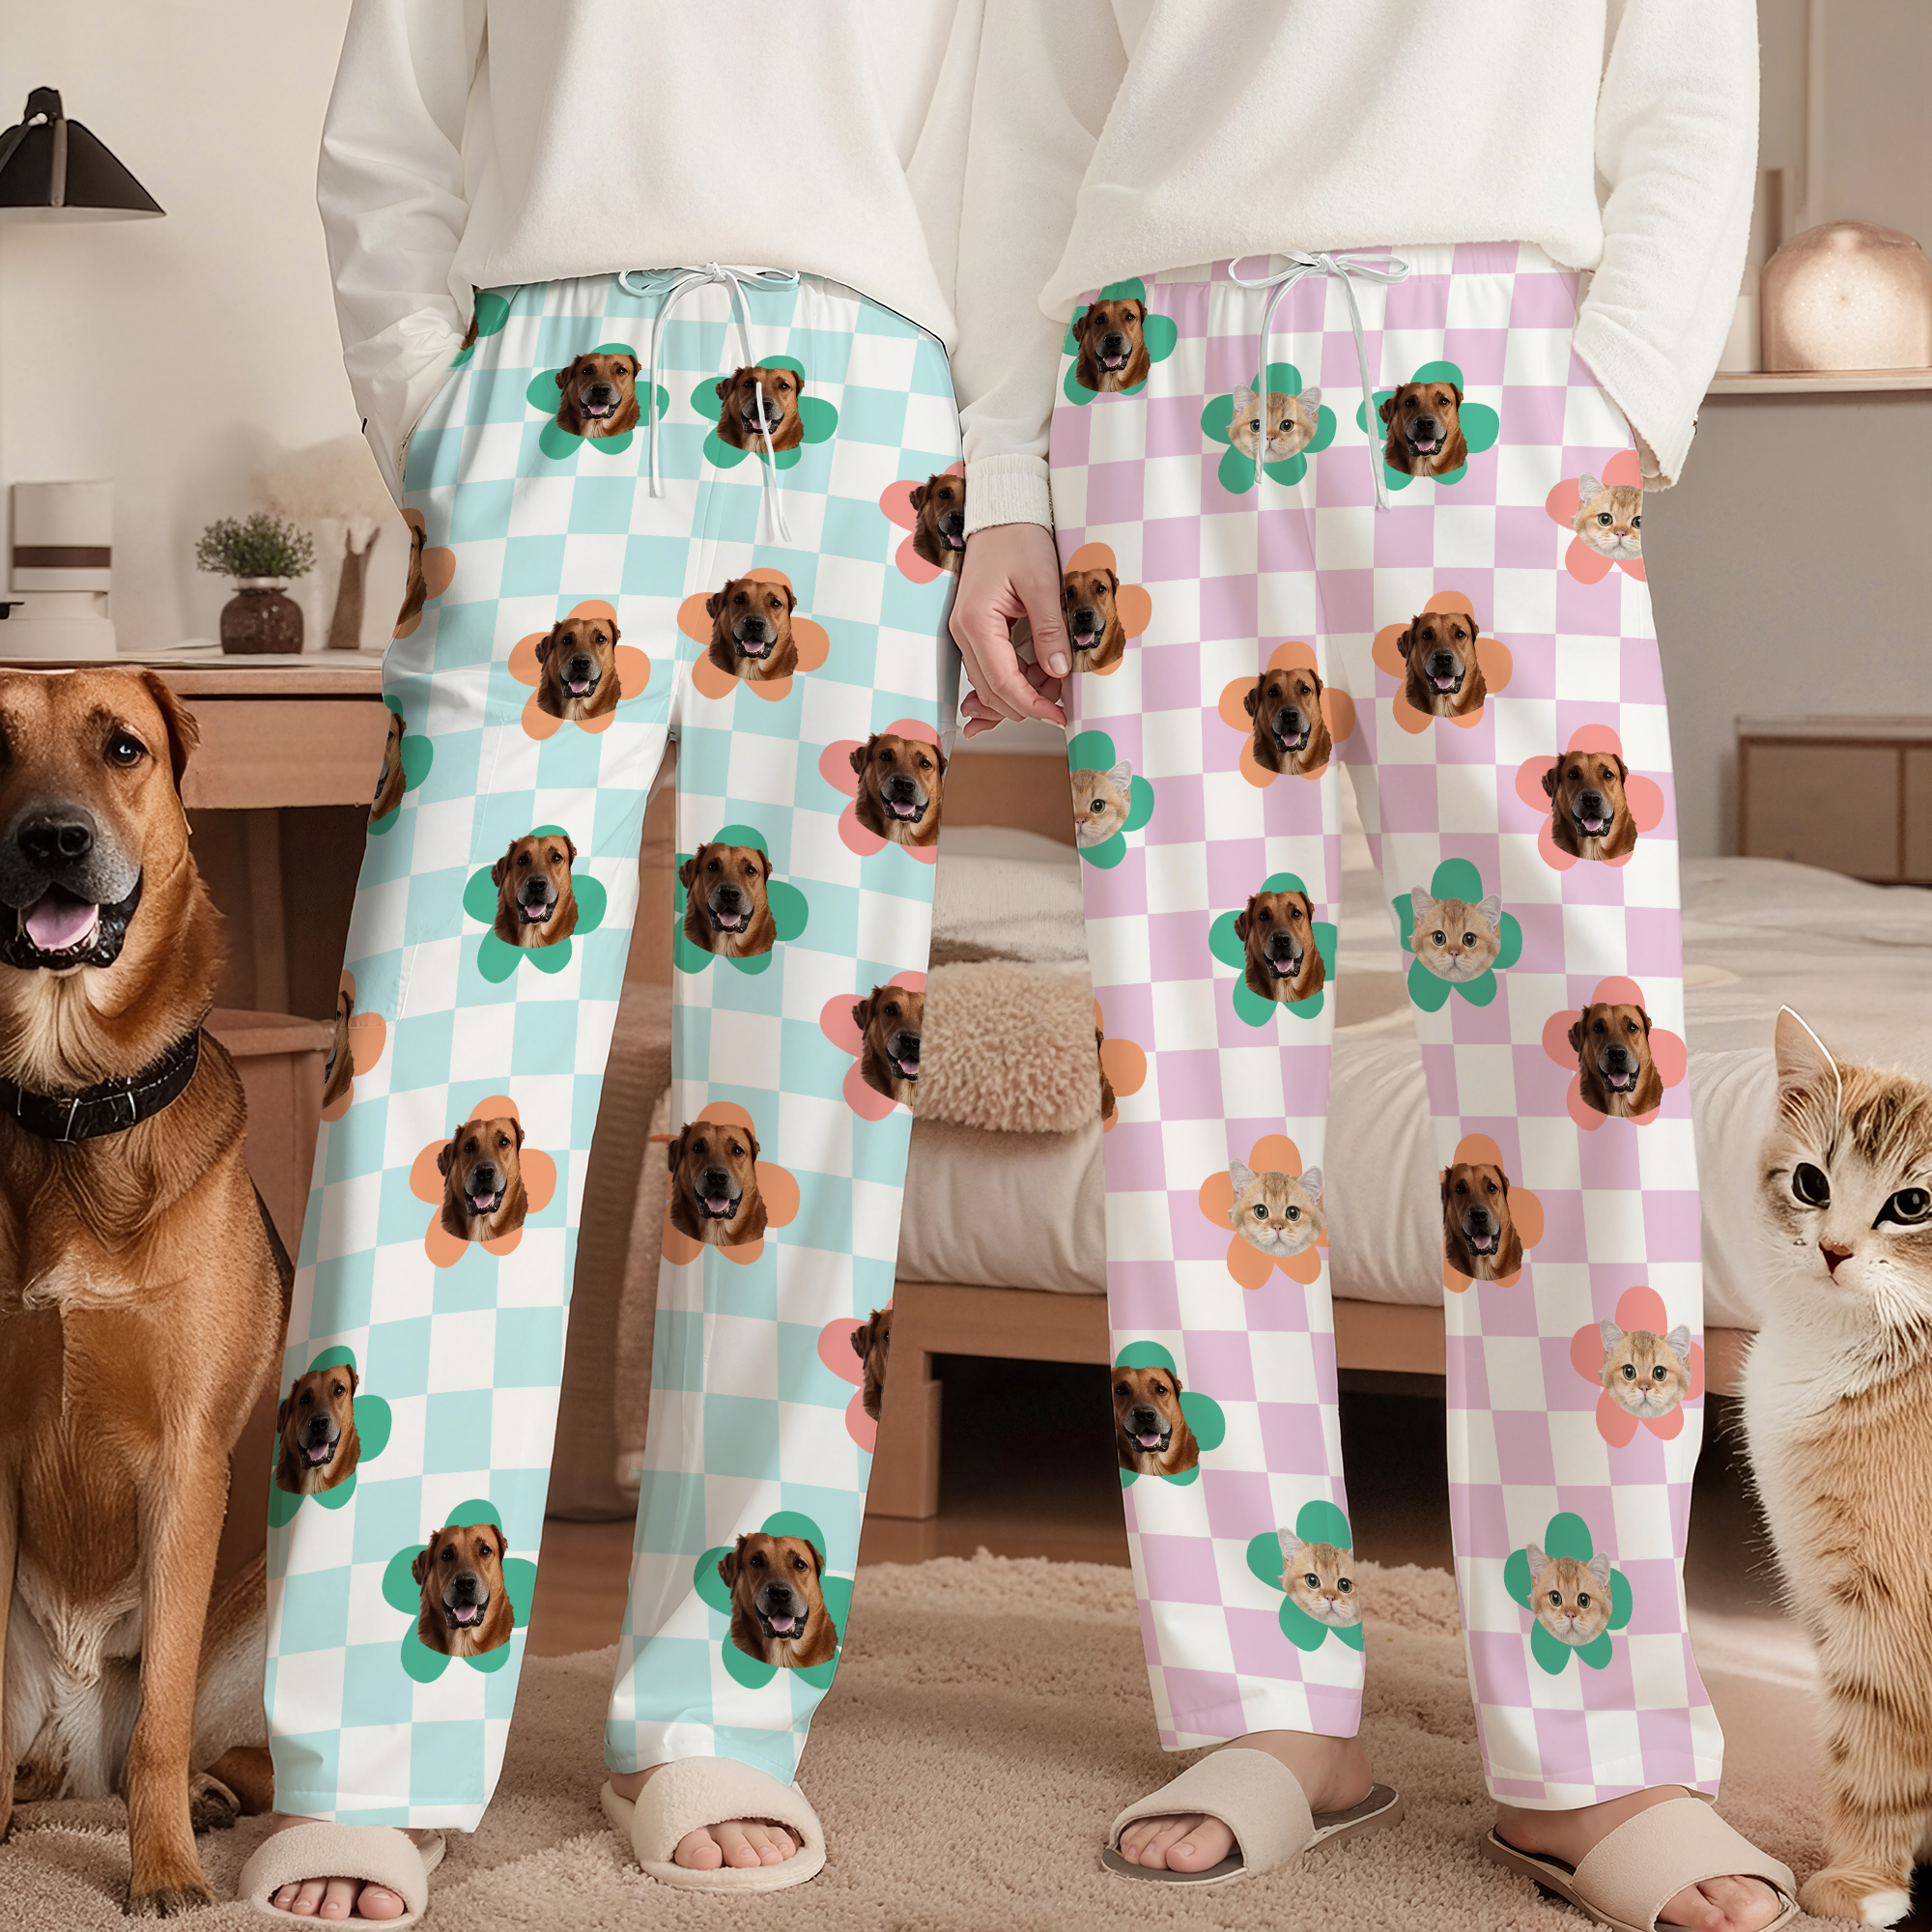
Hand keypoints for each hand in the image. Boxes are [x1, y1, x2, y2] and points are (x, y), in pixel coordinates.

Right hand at [951, 524, 1068, 738]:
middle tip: (1061, 703)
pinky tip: (1035, 682)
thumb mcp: (1044, 583)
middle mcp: (963, 632)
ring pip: (990, 684)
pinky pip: (990, 669)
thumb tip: (1058, 673)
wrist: (1002, 515)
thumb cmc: (1019, 539)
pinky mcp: (975, 631)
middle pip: (991, 691)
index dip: (1031, 706)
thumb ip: (1050, 630)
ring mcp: (965, 633)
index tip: (1059, 716)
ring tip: (1054, 687)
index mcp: (976, 622)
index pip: (1002, 683)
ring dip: (1022, 693)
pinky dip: (1014, 680)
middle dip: (1027, 704)